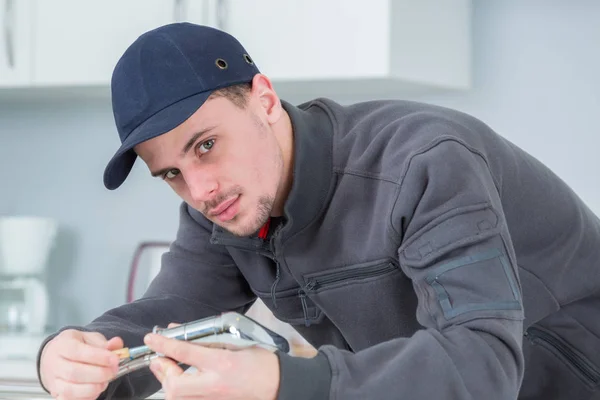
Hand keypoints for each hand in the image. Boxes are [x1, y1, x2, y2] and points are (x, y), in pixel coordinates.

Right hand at [40, 329, 122, 399]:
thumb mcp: (90, 338)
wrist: (56, 356)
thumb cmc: (76, 346)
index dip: (98, 357)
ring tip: (106, 381)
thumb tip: (116, 343)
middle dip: (99, 373)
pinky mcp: (57, 394)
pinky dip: (86, 396)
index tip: (115, 359)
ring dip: (93, 387)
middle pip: (74, 372)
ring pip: (70, 390)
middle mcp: (54, 363)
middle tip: (114, 370)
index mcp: (62, 345)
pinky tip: (97, 388)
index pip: (77, 351)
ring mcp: (53, 381)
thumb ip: (104, 342)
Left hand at [144, 323, 279, 399]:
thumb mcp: (236, 343)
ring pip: (177, 397)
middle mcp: (215, 384)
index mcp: (223, 363)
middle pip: (175, 386)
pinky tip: (184, 381)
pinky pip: (188, 399)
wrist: (278, 385)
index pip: (185, 352)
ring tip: (170, 369)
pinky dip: (180, 391)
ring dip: (169, 383)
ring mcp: (214, 399)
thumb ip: (208, 339)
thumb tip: (181, 332)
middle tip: (160, 359)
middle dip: (163, 372)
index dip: (164, 344)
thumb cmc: (262, 363)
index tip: (152, 338)